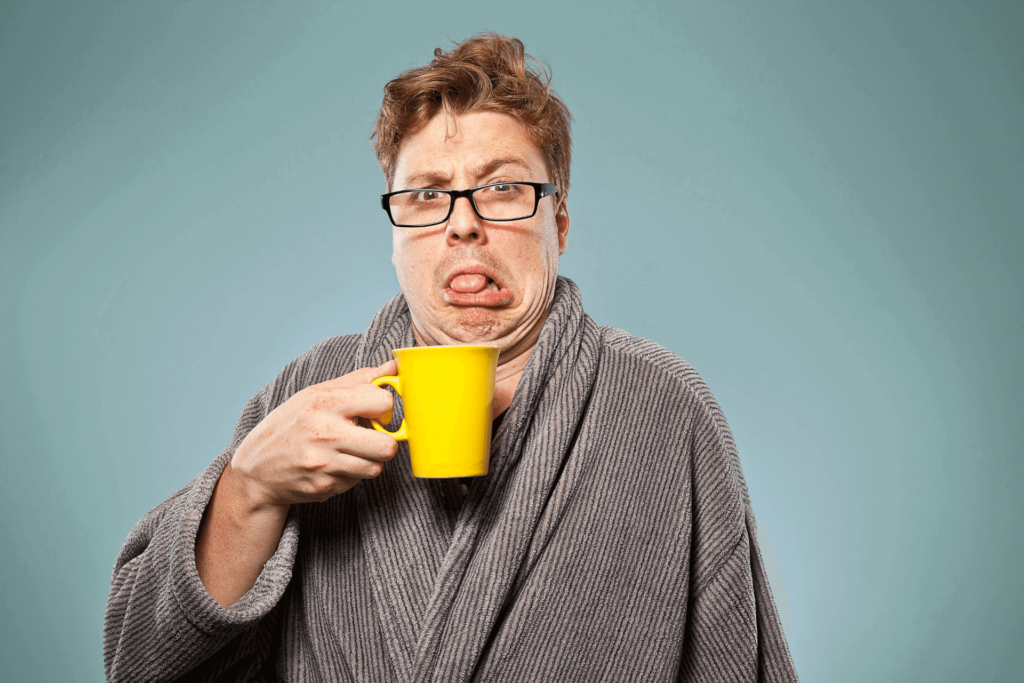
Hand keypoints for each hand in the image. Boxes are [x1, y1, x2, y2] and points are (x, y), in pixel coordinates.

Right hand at [226, 360, 398, 512]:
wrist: (257, 468)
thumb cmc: (291, 424)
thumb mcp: (317, 393)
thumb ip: (359, 380)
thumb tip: (393, 368)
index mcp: (325, 402)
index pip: (382, 401)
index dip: (385, 407)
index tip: (375, 411)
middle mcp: (324, 433)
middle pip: (386, 446)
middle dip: (386, 442)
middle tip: (372, 438)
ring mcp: (324, 464)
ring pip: (376, 467)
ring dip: (369, 460)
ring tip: (351, 451)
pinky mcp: (324, 487)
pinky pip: (357, 481)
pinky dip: (351, 474)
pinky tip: (334, 465)